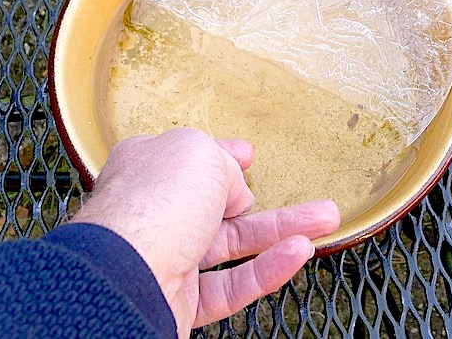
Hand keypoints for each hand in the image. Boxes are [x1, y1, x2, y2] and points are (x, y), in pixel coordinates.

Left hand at [71, 128, 339, 336]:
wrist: (124, 274)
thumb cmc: (152, 201)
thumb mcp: (199, 152)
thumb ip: (223, 164)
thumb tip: (234, 191)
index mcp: (149, 166)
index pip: (191, 159)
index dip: (223, 157)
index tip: (248, 156)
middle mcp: (155, 211)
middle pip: (220, 205)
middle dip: (267, 202)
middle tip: (309, 202)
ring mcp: (167, 256)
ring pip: (234, 245)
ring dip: (281, 234)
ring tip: (326, 222)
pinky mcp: (178, 300)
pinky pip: (230, 284)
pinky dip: (266, 269)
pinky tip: (298, 252)